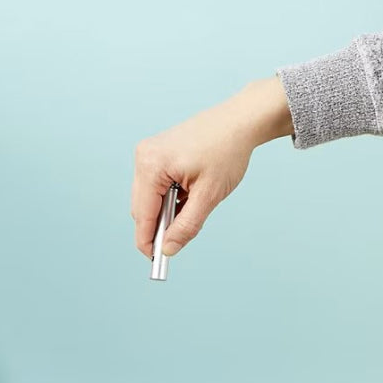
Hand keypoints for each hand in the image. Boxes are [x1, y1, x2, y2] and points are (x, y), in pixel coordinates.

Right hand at [131, 77, 292, 258]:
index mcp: (151, 165)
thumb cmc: (227, 151)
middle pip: (142, 207)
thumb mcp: (208, 196)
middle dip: (158, 226)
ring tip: (193, 208)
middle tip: (178, 241)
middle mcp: (143, 156)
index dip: (147, 241)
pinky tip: (189, 196)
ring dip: (166, 212)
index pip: (142, 214)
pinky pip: (155, 186)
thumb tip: (168, 249)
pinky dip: (169, 198)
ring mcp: (148, 153)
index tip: (155, 261)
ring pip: (149, 198)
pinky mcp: (156, 153)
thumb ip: (186, 226)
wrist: (240, 121)